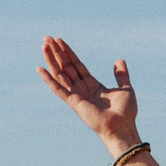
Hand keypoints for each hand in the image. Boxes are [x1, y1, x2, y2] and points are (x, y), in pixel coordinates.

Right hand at [37, 37, 141, 156]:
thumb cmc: (125, 113)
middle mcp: (82, 89)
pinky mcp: (74, 102)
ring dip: (51, 59)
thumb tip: (119, 60)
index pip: (77, 65)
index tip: (59, 40)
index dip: (68, 52)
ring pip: (60, 73)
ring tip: (44, 45)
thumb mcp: (125, 88)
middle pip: (66, 66)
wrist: (122, 127)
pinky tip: (40, 69)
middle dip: (57, 52)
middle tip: (47, 38)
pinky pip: (58, 89)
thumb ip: (121, 75)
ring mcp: (76, 95)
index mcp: (92, 85)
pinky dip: (48, 79)